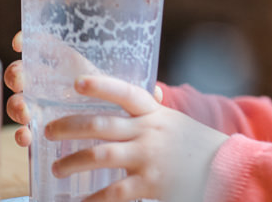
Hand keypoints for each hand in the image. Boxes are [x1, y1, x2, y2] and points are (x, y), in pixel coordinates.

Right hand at [4, 31, 164, 146]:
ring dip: (16, 105)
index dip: (29, 39)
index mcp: (73, 66)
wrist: (118, 131)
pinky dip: (22, 134)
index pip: (46, 47)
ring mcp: (44, 107)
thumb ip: (143, 92)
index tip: (20, 42)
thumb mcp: (131, 94)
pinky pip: (25, 130)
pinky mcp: (42, 130)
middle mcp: (53, 84)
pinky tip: (26, 137)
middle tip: (22, 80)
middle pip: (24, 72)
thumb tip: (160, 94)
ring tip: (25, 112)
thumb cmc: (122, 103)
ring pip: (20, 100)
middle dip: (17, 74)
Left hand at [46, 75, 227, 201]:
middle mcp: (150, 131)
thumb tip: (131, 103)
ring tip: (56, 168)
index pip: (126, 93)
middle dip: (69, 126)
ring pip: (100, 155)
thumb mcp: (175, 123)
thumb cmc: (196, 146)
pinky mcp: (151, 184)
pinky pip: (112, 193)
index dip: (101, 86)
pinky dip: (91, 201)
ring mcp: (149, 157)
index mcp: (155, 114)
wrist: (225, 170)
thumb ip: (151, 115)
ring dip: (72, 161)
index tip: (77, 82)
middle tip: (46, 130)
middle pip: (101, 124)